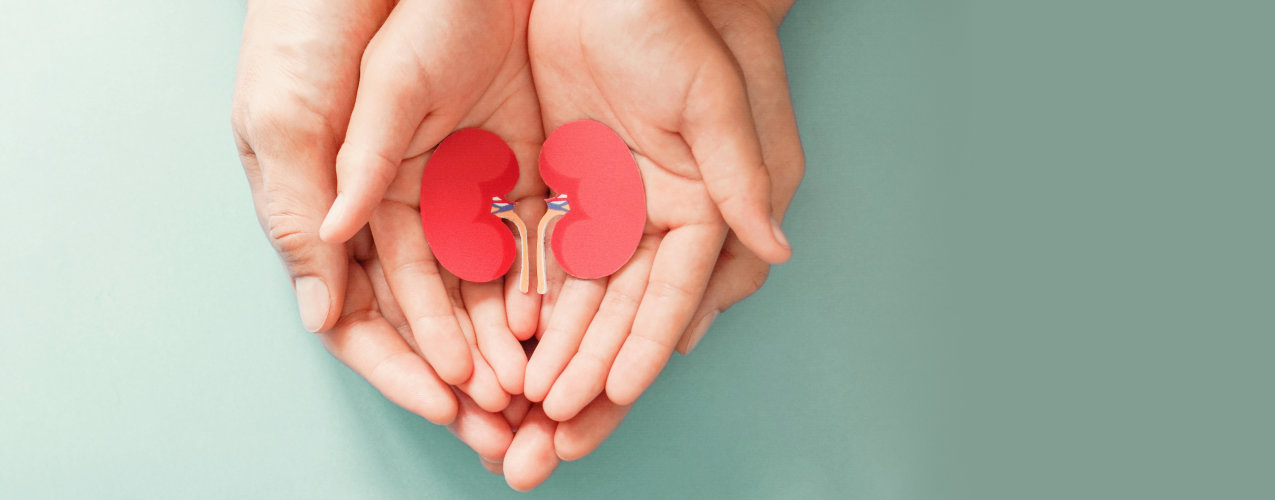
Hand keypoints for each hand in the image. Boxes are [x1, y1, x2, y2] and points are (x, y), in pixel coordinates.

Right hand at [233, 0, 517, 433]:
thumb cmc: (312, 27)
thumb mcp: (292, 114)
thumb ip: (310, 203)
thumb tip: (320, 305)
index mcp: (336, 208)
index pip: (366, 310)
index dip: (405, 360)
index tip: (446, 398)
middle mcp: (397, 209)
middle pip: (432, 314)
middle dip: (466, 372)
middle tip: (504, 424)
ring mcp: (455, 184)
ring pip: (485, 283)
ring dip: (508, 340)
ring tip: (538, 388)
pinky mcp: (510, 154)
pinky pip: (530, 229)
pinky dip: (543, 278)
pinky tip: (562, 319)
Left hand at [500, 0, 804, 488]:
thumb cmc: (675, 28)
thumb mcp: (712, 100)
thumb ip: (739, 176)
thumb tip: (777, 249)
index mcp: (700, 210)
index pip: (666, 296)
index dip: (640, 348)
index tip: (609, 395)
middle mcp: (651, 223)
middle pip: (615, 320)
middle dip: (585, 384)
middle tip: (550, 445)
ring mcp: (601, 211)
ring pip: (569, 303)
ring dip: (547, 361)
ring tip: (518, 416)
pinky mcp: (554, 191)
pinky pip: (530, 262)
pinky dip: (515, 309)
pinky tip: (498, 352)